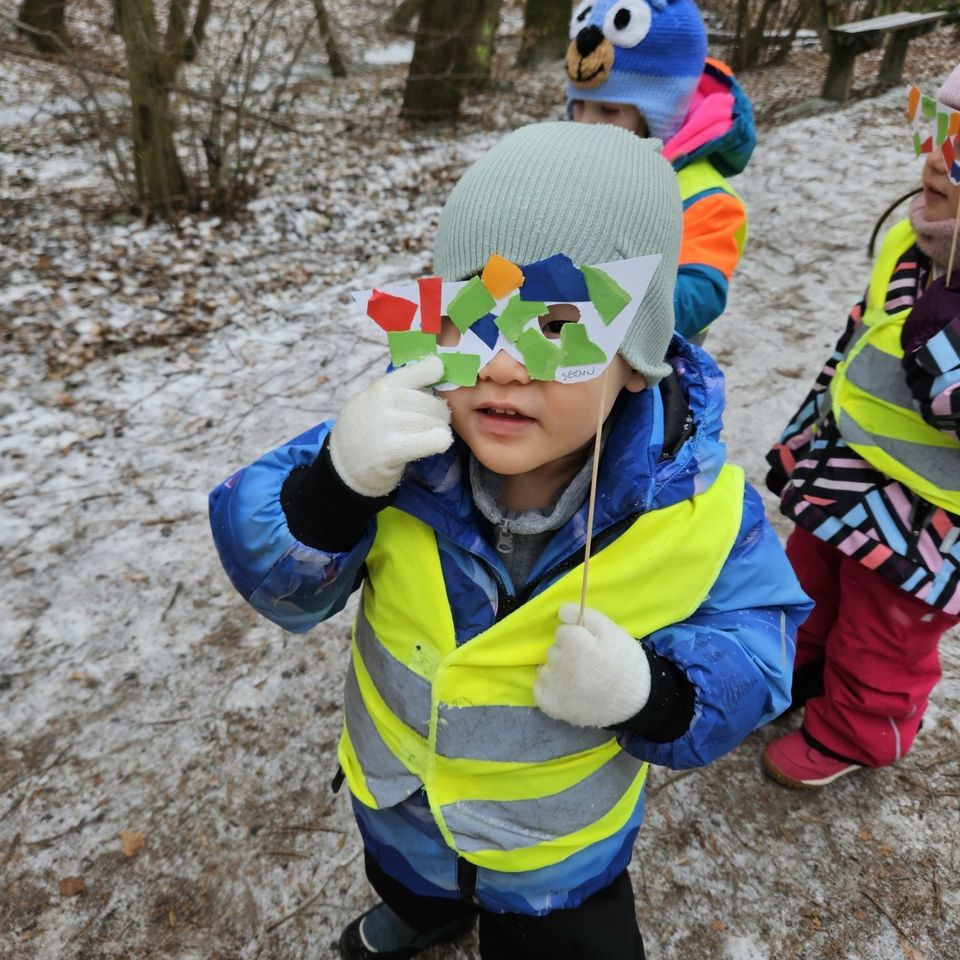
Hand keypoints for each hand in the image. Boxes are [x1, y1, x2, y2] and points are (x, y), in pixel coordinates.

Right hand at [329, 355, 452, 496]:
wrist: (344, 465)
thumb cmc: (364, 430)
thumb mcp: (371, 400)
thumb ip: (396, 390)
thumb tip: (433, 373)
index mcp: (381, 386)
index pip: (419, 371)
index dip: (434, 371)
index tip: (439, 377)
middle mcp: (382, 402)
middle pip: (429, 402)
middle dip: (440, 412)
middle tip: (439, 419)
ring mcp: (386, 426)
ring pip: (431, 422)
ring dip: (440, 429)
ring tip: (435, 433)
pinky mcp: (392, 450)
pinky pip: (431, 441)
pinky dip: (440, 441)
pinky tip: (440, 442)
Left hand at [534, 604, 650, 727]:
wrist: (638, 701)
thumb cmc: (625, 662)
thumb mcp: (613, 631)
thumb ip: (586, 616)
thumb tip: (561, 610)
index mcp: (576, 646)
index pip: (562, 632)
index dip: (578, 636)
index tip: (592, 646)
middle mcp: (561, 668)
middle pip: (553, 650)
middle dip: (568, 652)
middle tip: (589, 663)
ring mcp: (555, 689)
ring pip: (545, 668)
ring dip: (557, 669)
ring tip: (580, 678)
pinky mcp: (553, 707)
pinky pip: (539, 689)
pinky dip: (548, 687)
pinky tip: (565, 688)